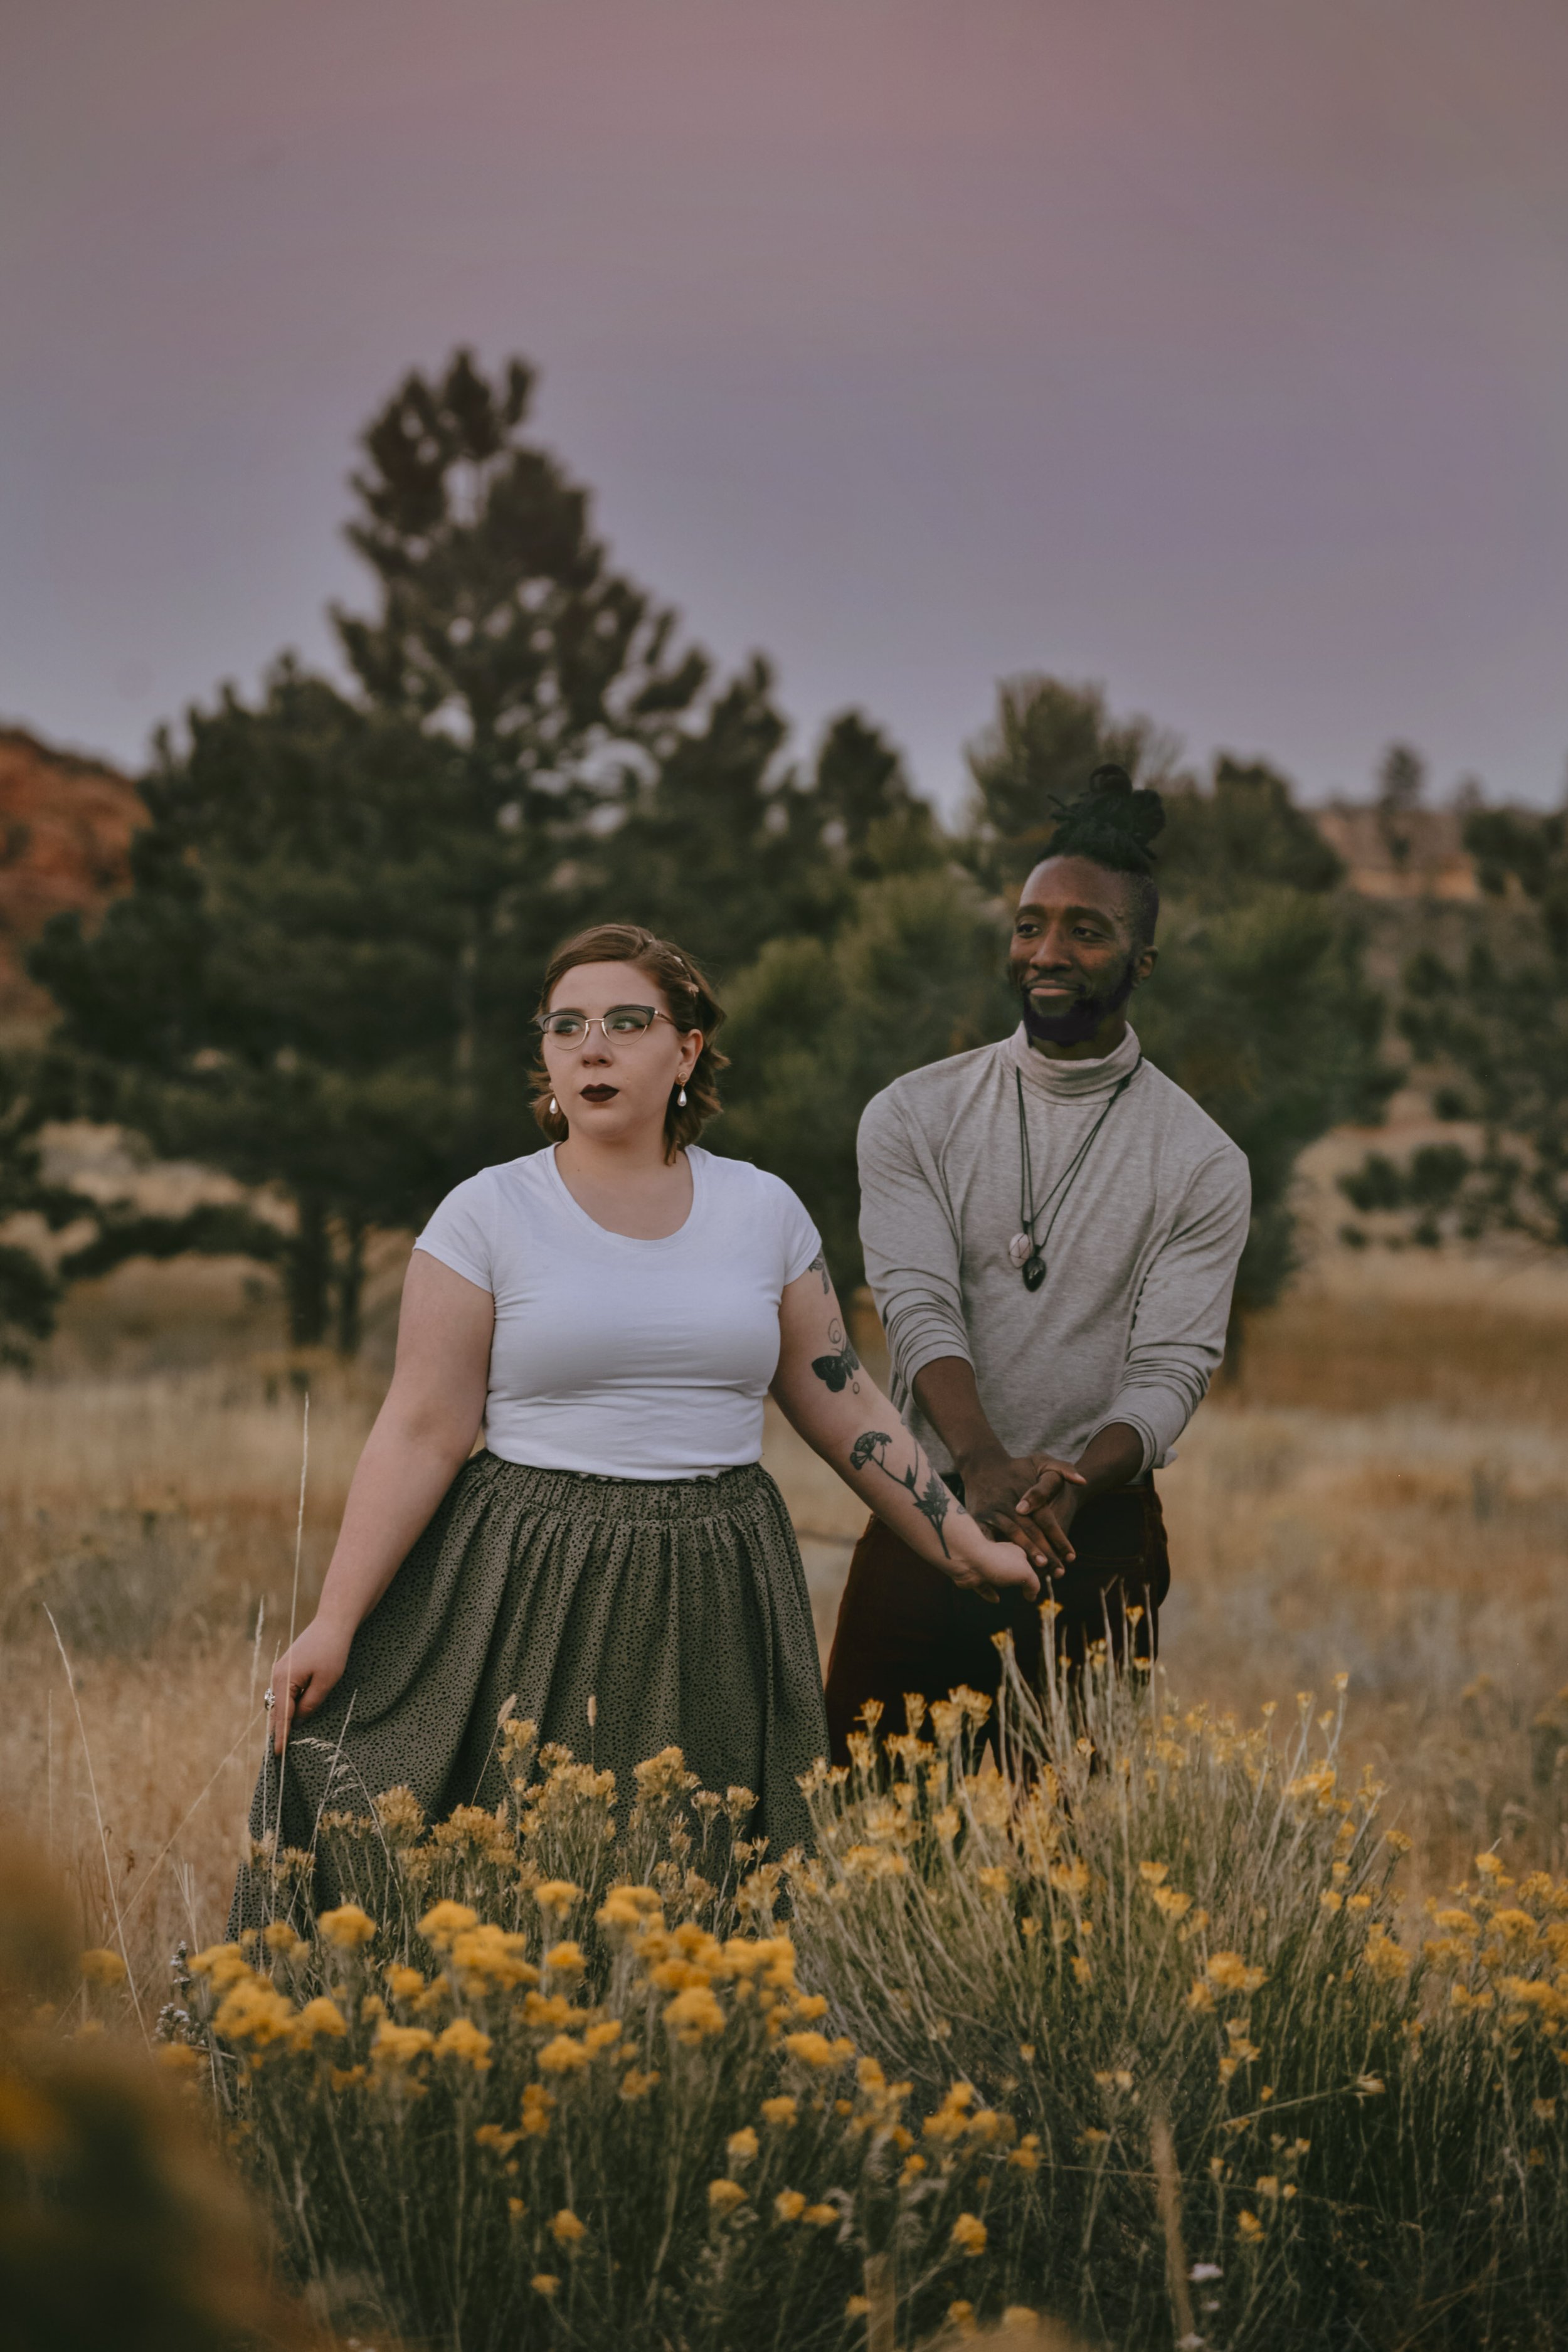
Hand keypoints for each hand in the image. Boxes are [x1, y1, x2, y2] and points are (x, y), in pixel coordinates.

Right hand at [267, 1618, 351, 1754]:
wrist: (333, 1623)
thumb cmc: (332, 1651)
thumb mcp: (326, 1682)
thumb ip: (310, 1704)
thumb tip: (298, 1720)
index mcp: (284, 1679)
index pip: (282, 1715)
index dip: (281, 1736)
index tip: (278, 1754)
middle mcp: (278, 1675)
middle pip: (277, 1709)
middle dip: (277, 1729)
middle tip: (277, 1753)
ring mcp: (282, 1670)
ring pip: (280, 1700)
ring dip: (282, 1717)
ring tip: (282, 1739)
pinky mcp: (289, 1666)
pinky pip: (285, 1691)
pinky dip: (286, 1705)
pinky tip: (290, 1715)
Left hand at [944, 1529, 1041, 1606]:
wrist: (968, 1560)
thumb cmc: (999, 1563)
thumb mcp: (1025, 1573)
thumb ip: (1034, 1585)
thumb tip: (1032, 1596)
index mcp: (1016, 1551)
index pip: (1031, 1559)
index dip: (1038, 1568)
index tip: (1045, 1578)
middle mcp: (1001, 1555)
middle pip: (1013, 1565)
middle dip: (1019, 1573)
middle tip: (1027, 1587)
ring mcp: (987, 1565)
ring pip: (997, 1574)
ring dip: (1003, 1581)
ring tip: (1010, 1589)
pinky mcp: (974, 1576)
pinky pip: (983, 1586)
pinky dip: (989, 1592)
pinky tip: (995, 1600)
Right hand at [958, 1445, 1082, 1577]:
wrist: (982, 1464)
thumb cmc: (1016, 1466)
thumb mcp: (1042, 1461)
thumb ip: (1064, 1469)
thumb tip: (1083, 1481)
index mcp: (1027, 1493)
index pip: (1046, 1519)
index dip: (1059, 1538)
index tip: (1071, 1557)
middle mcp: (1010, 1503)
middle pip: (1031, 1531)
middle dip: (1046, 1552)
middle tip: (1059, 1571)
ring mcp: (993, 1511)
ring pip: (1013, 1536)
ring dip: (1027, 1553)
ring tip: (1041, 1569)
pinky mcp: (979, 1518)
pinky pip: (990, 1538)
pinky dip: (1000, 1552)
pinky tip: (1009, 1566)